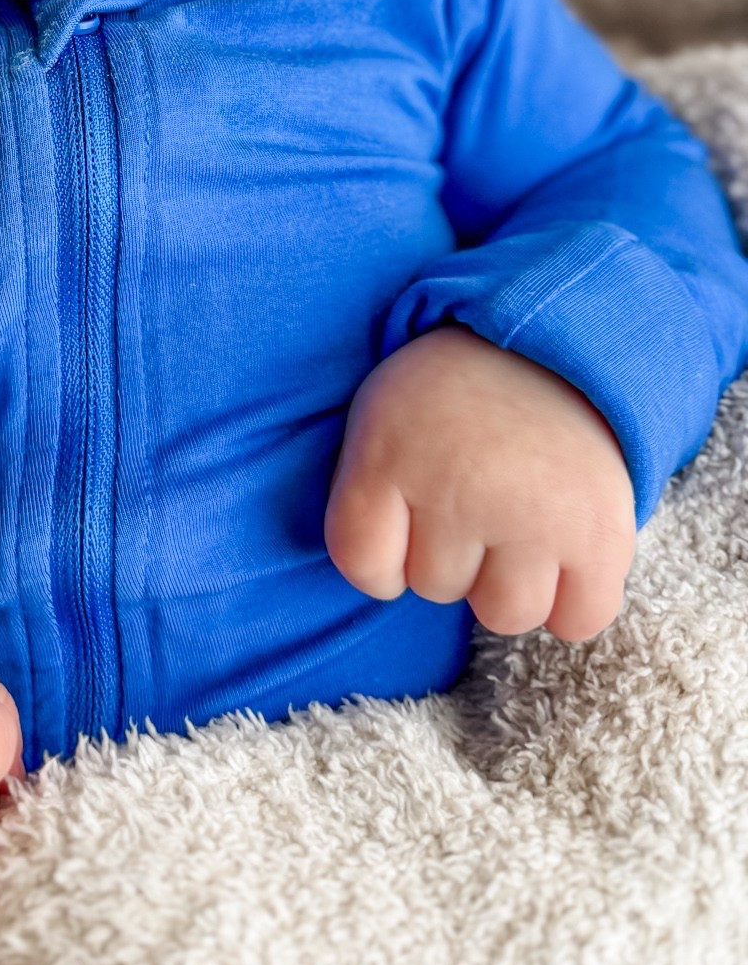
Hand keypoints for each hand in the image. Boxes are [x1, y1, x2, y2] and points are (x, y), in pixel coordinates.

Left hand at [324, 326, 635, 641]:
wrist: (551, 343)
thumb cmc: (453, 398)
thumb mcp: (381, 418)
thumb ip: (370, 497)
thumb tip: (388, 586)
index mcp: (390, 455)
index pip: (364, 566)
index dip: (382, 557)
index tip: (403, 516)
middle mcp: (458, 490)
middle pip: (434, 588)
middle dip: (449, 552)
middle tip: (473, 491)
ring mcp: (532, 516)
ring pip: (505, 614)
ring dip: (507, 582)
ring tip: (517, 524)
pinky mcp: (599, 534)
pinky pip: (579, 621)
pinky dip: (572, 604)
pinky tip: (564, 557)